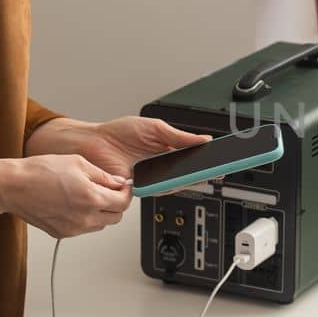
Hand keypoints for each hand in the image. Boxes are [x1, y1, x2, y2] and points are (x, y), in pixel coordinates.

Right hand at [3, 154, 133, 237]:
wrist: (13, 186)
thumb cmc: (40, 171)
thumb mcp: (78, 163)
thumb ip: (103, 175)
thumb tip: (119, 182)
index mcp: (92, 198)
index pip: (124, 202)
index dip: (127, 192)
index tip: (123, 186)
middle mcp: (85, 218)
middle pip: (116, 217)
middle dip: (117, 203)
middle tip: (109, 190)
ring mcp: (73, 229)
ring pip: (101, 225)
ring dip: (102, 212)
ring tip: (88, 195)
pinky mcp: (62, 233)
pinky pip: (84, 228)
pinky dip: (86, 218)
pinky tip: (74, 204)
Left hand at [76, 116, 210, 180]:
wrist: (94, 143)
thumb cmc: (117, 134)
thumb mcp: (154, 128)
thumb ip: (179, 136)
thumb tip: (202, 139)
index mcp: (166, 149)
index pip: (192, 156)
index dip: (207, 157)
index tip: (223, 156)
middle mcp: (161, 166)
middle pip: (189, 172)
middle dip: (206, 171)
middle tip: (221, 168)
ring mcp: (152, 179)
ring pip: (178, 182)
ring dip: (194, 178)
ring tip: (208, 172)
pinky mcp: (143, 188)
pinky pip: (162, 188)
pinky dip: (174, 184)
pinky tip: (185, 179)